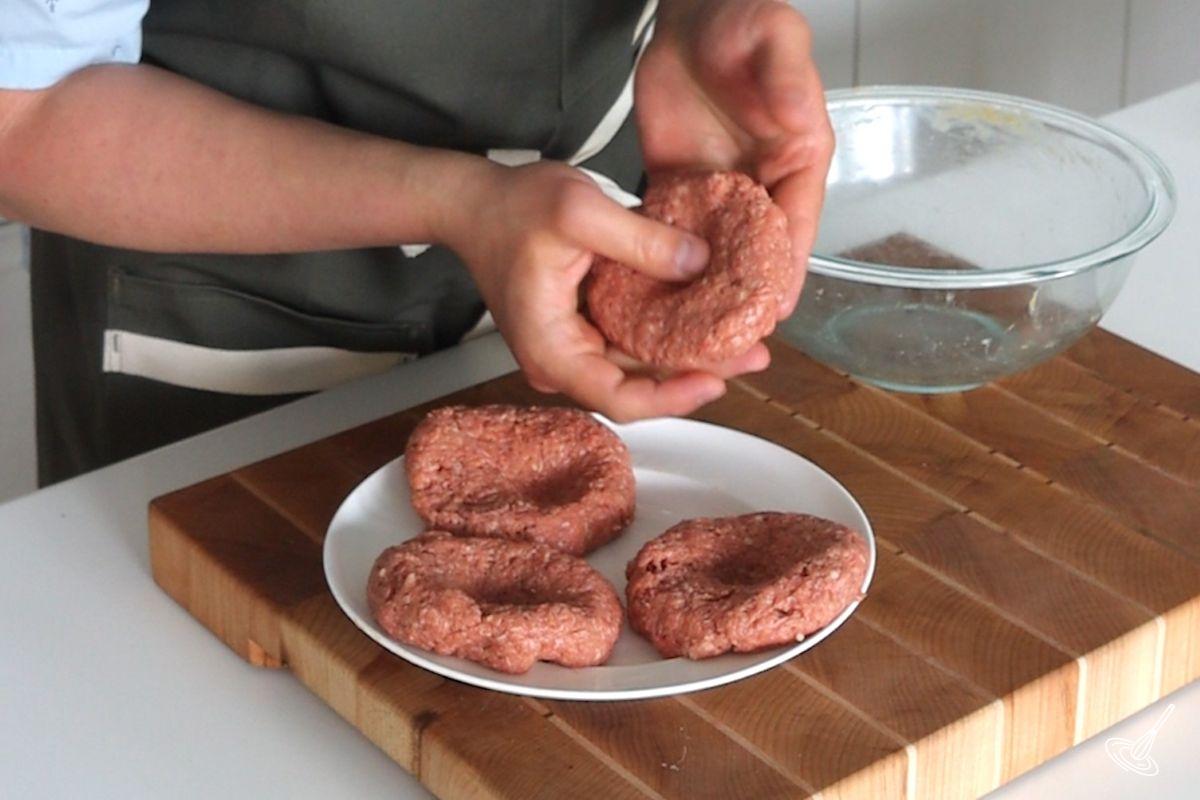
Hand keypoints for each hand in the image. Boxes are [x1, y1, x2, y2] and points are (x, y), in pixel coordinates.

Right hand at [438, 160, 768, 421]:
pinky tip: (707, 314)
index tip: (718, 379)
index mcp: (552, 351)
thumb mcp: (579, 213)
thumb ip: (640, 241)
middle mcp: (562, 360)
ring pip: (640, 366)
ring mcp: (573, 346)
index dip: (673, 398)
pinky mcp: (584, 327)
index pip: (619, 400)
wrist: (472, 202)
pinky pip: (632, 340)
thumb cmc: (507, 209)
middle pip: (638, 386)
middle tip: (754, 354)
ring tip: (744, 337)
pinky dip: (670, 331)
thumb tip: (699, 264)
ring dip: (690, 352)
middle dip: (698, 372)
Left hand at [636, 0, 834, 316]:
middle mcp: (760, 183)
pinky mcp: (677, 187)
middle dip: (747, 297)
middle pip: (758, 252)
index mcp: (797, 158)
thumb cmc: (742, 20)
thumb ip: (789, 76)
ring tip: (693, 335)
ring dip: (706, 292)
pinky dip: (664, 264)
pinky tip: (653, 297)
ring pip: (715, 253)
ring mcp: (717, 190)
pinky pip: (672, 232)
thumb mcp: (776, 36)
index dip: (788, 269)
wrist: (688, 15)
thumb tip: (801, 117)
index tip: (775, 308)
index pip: (796, 224)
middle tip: (733, 340)